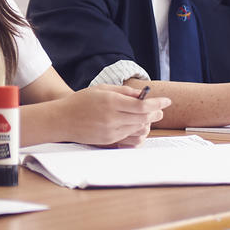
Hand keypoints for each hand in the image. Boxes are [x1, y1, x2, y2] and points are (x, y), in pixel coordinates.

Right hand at [55, 84, 169, 146]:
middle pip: (143, 119)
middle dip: (155, 113)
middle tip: (160, 109)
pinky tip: (137, 124)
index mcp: (111, 102)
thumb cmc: (81, 101)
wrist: (62, 120)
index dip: (157, 103)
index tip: (167, 101)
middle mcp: (112, 118)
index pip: (142, 106)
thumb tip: (141, 95)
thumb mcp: (101, 89)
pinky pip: (129, 136)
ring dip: (147, 122)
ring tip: (149, 116)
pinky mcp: (109, 141)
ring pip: (138, 129)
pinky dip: (137, 130)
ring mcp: (111, 132)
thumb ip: (123, 91)